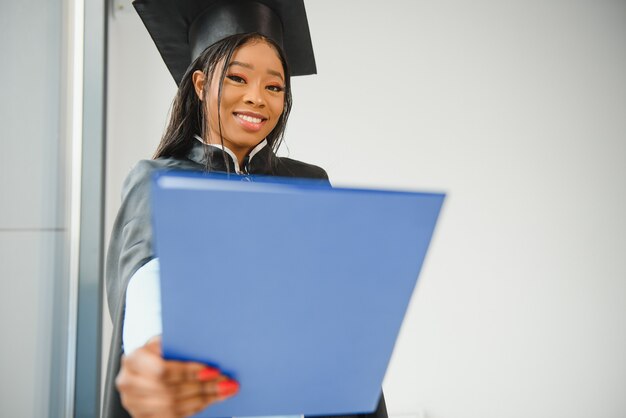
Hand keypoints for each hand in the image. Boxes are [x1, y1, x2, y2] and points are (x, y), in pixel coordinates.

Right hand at [116, 337, 238, 417]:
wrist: (144, 365)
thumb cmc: (158, 351)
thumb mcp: (165, 341)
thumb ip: (179, 344)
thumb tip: (207, 346)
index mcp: (133, 359)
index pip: (162, 370)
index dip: (188, 372)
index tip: (213, 370)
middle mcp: (129, 383)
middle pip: (170, 391)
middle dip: (202, 387)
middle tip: (226, 382)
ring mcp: (134, 403)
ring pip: (173, 406)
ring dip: (203, 399)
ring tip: (224, 390)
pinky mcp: (143, 416)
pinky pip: (172, 416)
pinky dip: (195, 408)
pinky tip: (210, 400)